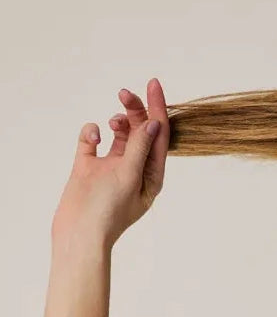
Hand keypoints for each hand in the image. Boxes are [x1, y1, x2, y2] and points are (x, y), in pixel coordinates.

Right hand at [52, 78, 169, 251]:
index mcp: (152, 174)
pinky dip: (92, 133)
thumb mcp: (129, 176)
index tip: (153, 83)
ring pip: (119, 132)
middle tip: (125, 93)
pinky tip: (92, 139)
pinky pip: (92, 139)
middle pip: (141, 130)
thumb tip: (154, 123)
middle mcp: (134, 168)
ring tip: (113, 123)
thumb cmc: (107, 211)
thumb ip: (141, 147)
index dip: (158, 108)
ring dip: (118, 121)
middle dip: (136, 110)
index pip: (160, 136)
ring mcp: (111, 166)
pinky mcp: (88, 165)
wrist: (77, 233)